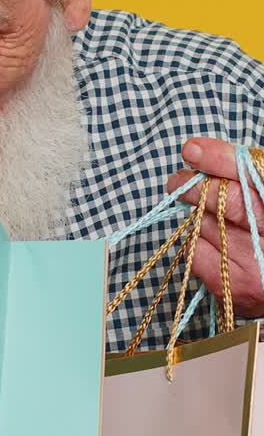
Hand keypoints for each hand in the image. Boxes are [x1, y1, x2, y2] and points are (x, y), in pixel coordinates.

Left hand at [167, 138, 263, 317]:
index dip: (221, 160)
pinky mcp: (229, 285)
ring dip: (200, 215)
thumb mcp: (260, 199)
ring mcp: (253, 266)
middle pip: (228, 202)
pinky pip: (195, 250)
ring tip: (211, 217)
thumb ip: (244, 179)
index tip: (193, 149)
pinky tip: (212, 242)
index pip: (253, 178)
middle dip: (197, 186)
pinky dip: (196, 240)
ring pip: (208, 224)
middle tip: (179, 179)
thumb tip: (202, 155)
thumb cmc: (262, 233)